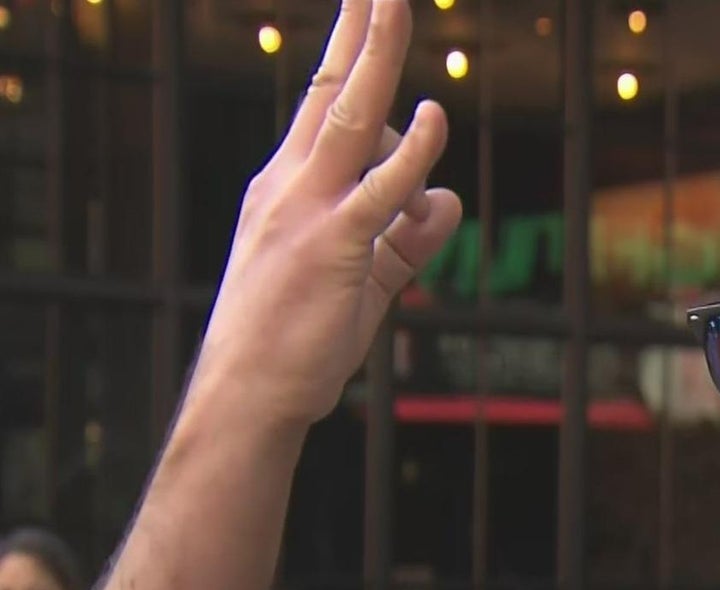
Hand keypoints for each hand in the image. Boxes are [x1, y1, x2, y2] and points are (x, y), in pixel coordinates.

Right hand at [192, 0, 461, 425]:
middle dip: (360, 29)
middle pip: (333, 89)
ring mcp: (308, 211)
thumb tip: (446, 200)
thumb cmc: (298, 338)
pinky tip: (434, 120)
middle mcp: (291, 184)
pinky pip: (379, 189)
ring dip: (377, 54)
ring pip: (352, 117)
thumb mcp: (363, 277)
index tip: (364, 6)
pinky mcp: (333, 246)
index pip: (322, 102)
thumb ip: (408, 236)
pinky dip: (412, 154)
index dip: (348, 51)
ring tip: (395, 0)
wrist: (248, 396)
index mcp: (287, 185)